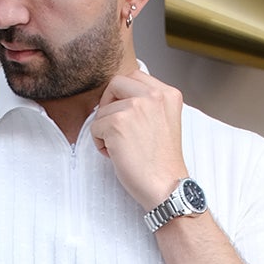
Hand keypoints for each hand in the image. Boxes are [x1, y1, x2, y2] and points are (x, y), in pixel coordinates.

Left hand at [91, 71, 187, 210]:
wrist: (167, 188)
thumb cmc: (163, 163)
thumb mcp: (164, 122)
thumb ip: (149, 105)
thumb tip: (119, 98)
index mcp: (168, 94)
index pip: (135, 76)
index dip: (124, 94)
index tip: (125, 113)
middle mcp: (154, 95)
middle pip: (116, 83)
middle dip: (109, 104)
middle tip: (115, 128)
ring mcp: (136, 107)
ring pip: (103, 109)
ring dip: (105, 130)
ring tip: (121, 149)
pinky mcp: (118, 123)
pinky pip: (95, 127)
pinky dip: (100, 143)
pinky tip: (116, 155)